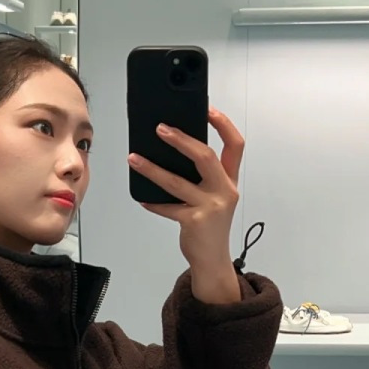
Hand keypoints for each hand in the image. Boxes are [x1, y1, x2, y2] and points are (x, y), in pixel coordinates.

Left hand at [128, 106, 242, 271]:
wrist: (212, 260)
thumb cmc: (209, 226)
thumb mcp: (213, 197)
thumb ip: (202, 177)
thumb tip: (171, 151)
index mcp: (229, 180)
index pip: (235, 145)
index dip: (223, 124)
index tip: (207, 109)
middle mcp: (224, 191)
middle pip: (206, 156)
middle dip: (181, 140)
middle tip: (160, 129)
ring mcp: (210, 207)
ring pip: (177, 182)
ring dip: (152, 169)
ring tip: (134, 158)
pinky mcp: (194, 222)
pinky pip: (168, 207)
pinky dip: (153, 202)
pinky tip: (142, 199)